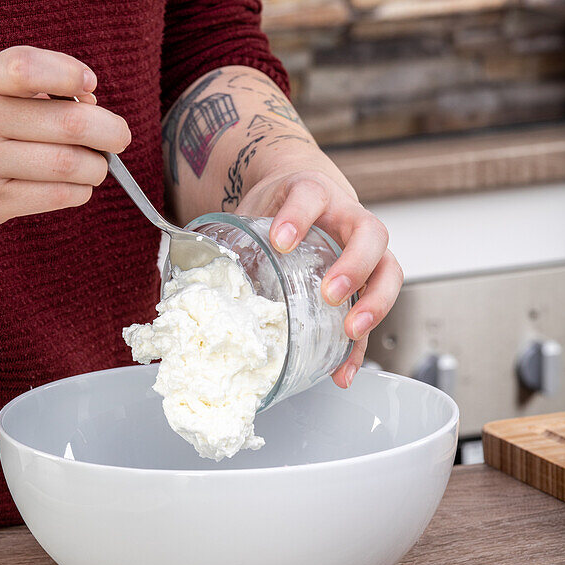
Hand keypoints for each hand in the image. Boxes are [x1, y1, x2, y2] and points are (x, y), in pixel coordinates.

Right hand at [0, 46, 130, 237]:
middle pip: (69, 125)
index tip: (90, 85)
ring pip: (69, 165)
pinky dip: (79, 190)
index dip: (70, 74)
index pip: (27, 67)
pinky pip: (57, 196)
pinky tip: (74, 184)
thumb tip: (93, 103)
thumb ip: (35, 84)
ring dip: (97, 166)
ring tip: (94, 164)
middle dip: (110, 131)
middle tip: (118, 137)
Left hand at [236, 167, 402, 387]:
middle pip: (371, 234)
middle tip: (329, 293)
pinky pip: (371, 313)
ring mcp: (365, 249)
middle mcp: (349, 217)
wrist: (302, 194)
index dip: (298, 215)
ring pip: (389, 270)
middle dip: (354, 266)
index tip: (279, 239)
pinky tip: (343, 371)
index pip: (311, 195)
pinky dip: (359, 347)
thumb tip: (175, 276)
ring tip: (350, 331)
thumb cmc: (278, 207)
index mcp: (315, 193)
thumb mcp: (255, 209)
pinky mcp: (366, 282)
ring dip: (373, 303)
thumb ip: (233, 238)